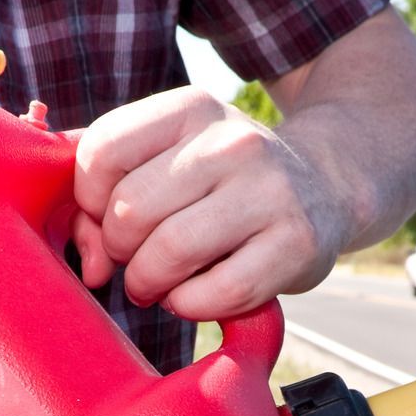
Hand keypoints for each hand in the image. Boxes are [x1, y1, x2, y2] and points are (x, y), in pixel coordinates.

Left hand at [71, 86, 352, 320]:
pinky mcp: (296, 244)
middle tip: (136, 261)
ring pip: (168, 253)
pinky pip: (215, 293)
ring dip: (148, 284)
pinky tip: (195, 295)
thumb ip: (108, 194)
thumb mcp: (172, 160)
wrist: (327, 187)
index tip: (110, 218)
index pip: (101, 154)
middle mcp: (232, 141)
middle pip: (130, 210)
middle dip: (119, 250)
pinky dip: (189, 306)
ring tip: (158, 285)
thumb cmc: (225, 184)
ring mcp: (269, 191)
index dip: (89, 202)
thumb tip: (88, 264)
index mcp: (191, 109)